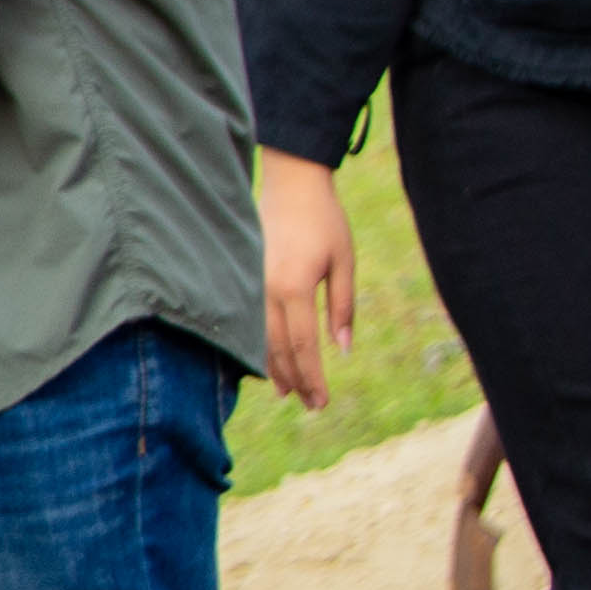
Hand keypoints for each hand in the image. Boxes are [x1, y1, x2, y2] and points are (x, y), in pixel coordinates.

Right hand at [257, 148, 356, 411]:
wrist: (291, 185)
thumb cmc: (325, 221)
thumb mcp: (344, 262)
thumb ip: (343, 306)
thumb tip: (342, 349)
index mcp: (295, 288)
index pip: (304, 347)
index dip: (313, 378)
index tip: (321, 401)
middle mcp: (267, 292)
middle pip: (280, 350)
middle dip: (295, 380)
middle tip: (311, 405)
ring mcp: (251, 286)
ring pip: (260, 340)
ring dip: (274, 368)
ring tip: (287, 391)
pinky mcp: (246, 280)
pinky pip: (251, 323)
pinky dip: (261, 347)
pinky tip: (268, 361)